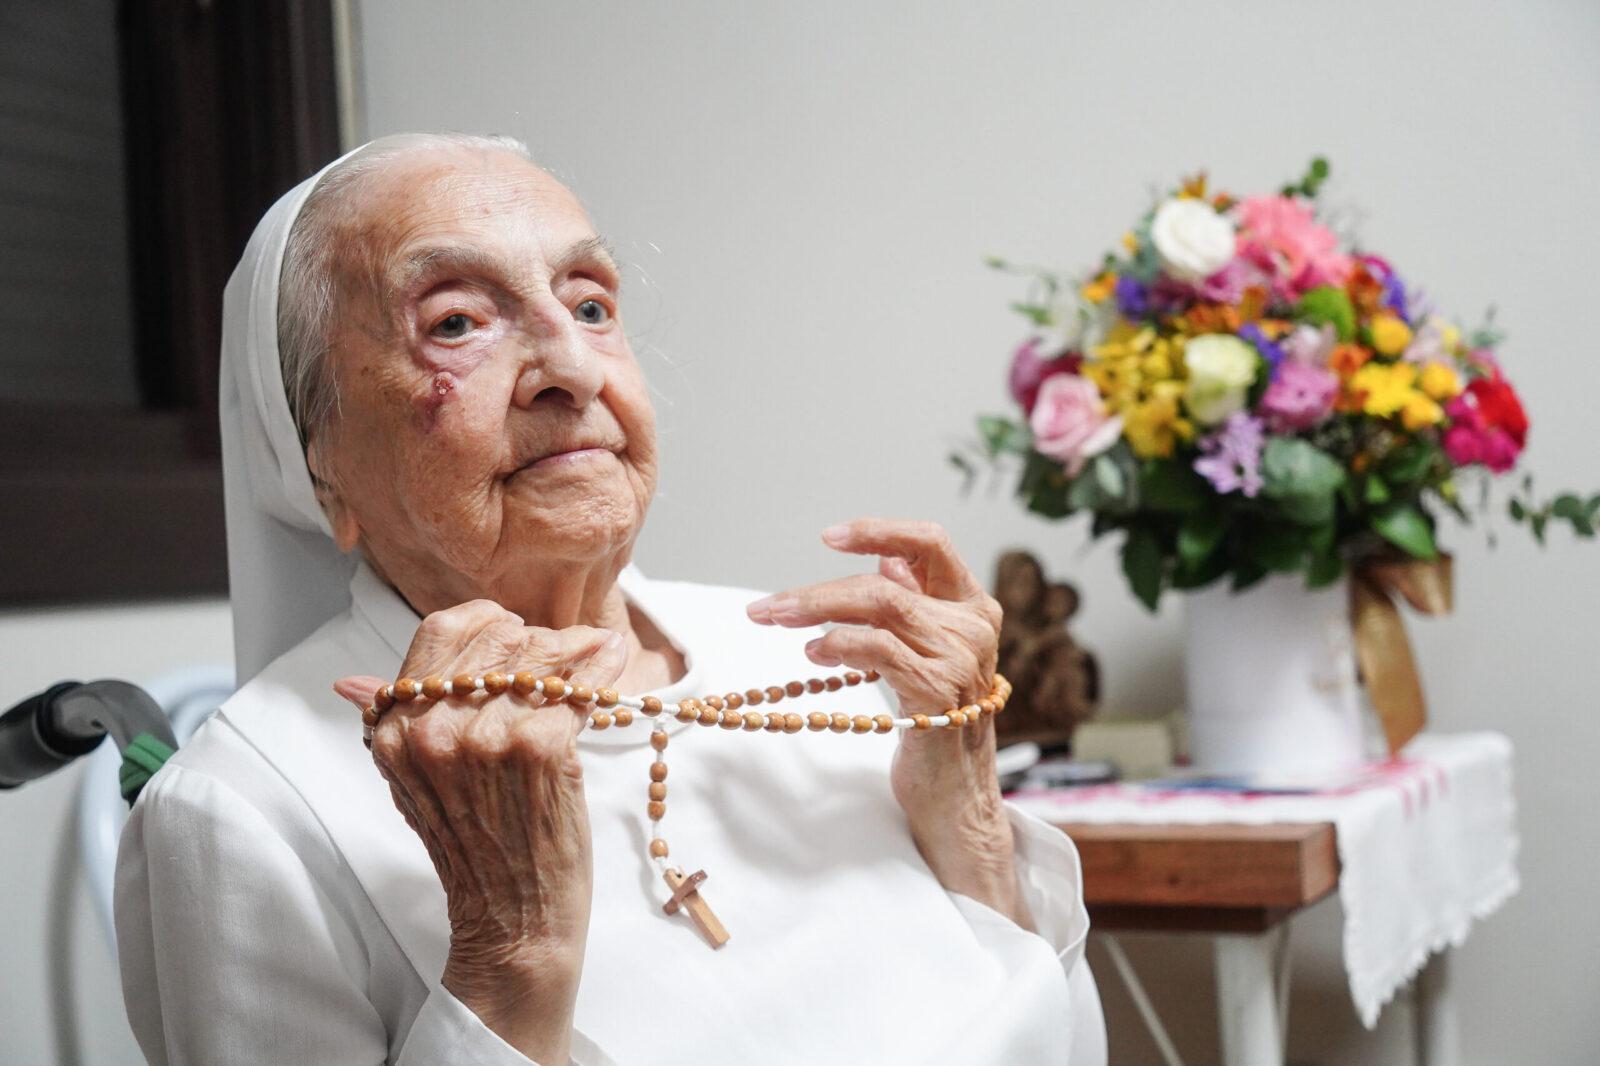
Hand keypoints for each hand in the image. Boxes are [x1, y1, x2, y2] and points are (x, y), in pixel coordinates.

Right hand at [334, 600, 626, 1063]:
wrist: (511, 919)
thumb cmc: (473, 849)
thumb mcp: (414, 783)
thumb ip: (393, 723)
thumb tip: (350, 681)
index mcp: (395, 730)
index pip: (441, 632)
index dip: (487, 624)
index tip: (517, 633)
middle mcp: (431, 729)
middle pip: (497, 640)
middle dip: (539, 639)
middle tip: (569, 648)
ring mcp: (485, 738)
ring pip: (539, 660)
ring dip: (576, 653)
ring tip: (596, 655)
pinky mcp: (538, 749)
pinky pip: (576, 690)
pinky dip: (601, 676)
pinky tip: (611, 672)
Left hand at [746, 519, 1031, 929]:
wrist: (956, 793)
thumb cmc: (933, 720)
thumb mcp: (926, 653)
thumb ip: (914, 606)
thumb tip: (884, 562)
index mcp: (974, 605)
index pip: (931, 541)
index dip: (879, 531)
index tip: (828, 536)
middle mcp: (974, 626)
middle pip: (886, 584)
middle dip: (817, 591)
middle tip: (766, 607)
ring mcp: (961, 659)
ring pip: (879, 608)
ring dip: (815, 611)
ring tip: (776, 622)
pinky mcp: (939, 693)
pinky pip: (878, 649)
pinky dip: (838, 645)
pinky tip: (814, 654)